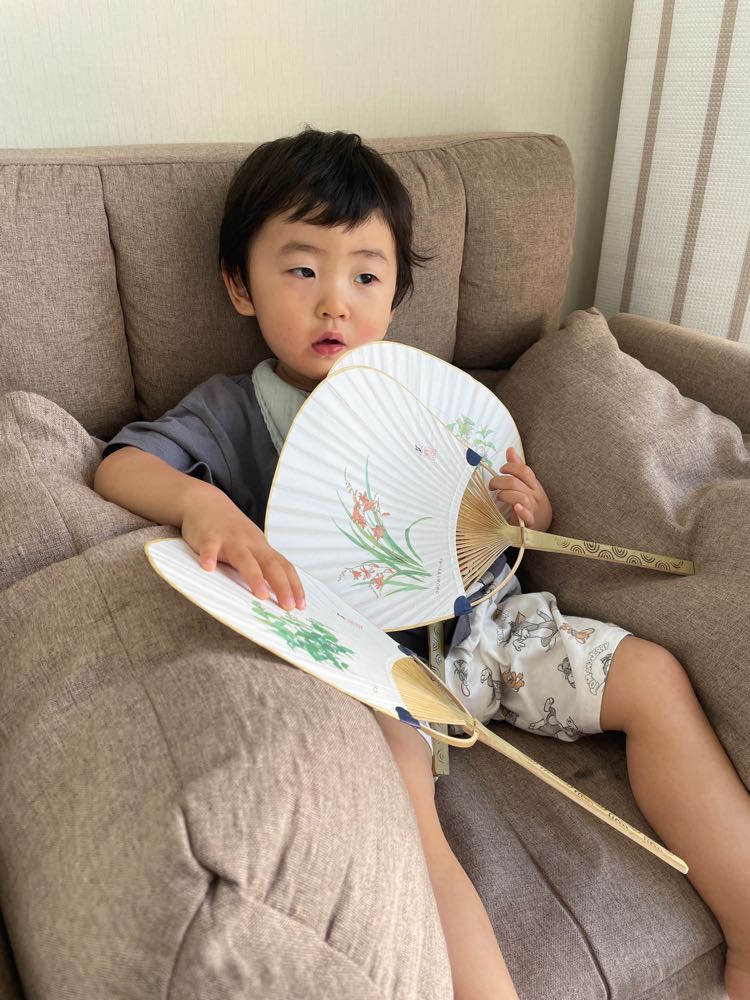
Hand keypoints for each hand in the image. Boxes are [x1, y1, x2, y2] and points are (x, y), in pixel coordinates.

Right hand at [181, 485, 305, 610]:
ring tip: (260, 594)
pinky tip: (208, 568)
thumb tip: (276, 591)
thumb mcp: (251, 545)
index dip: (294, 585)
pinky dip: (209, 556)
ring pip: (244, 558)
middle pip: (270, 565)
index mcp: (261, 548)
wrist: (206, 501)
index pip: (284, 567)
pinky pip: (210, 547)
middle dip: (281, 586)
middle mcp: (250, 543)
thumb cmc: (230, 529)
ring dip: (254, 576)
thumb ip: (261, 564)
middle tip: (288, 606)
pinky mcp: (209, 536)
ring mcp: (230, 539)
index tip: (301, 605)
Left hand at [488, 446, 552, 531]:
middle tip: (492, 486)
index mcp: (534, 485)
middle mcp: (535, 495)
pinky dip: (522, 511)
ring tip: (499, 497)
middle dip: (499, 481)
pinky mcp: (531, 523)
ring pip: (520, 497)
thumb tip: (510, 450)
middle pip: (516, 483)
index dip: (510, 467)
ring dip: (505, 495)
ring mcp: (533, 509)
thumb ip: (518, 468)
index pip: (524, 471)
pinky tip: (516, 507)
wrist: (542, 528)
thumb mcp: (527, 485)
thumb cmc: (531, 504)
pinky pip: (528, 516)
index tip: (501, 470)